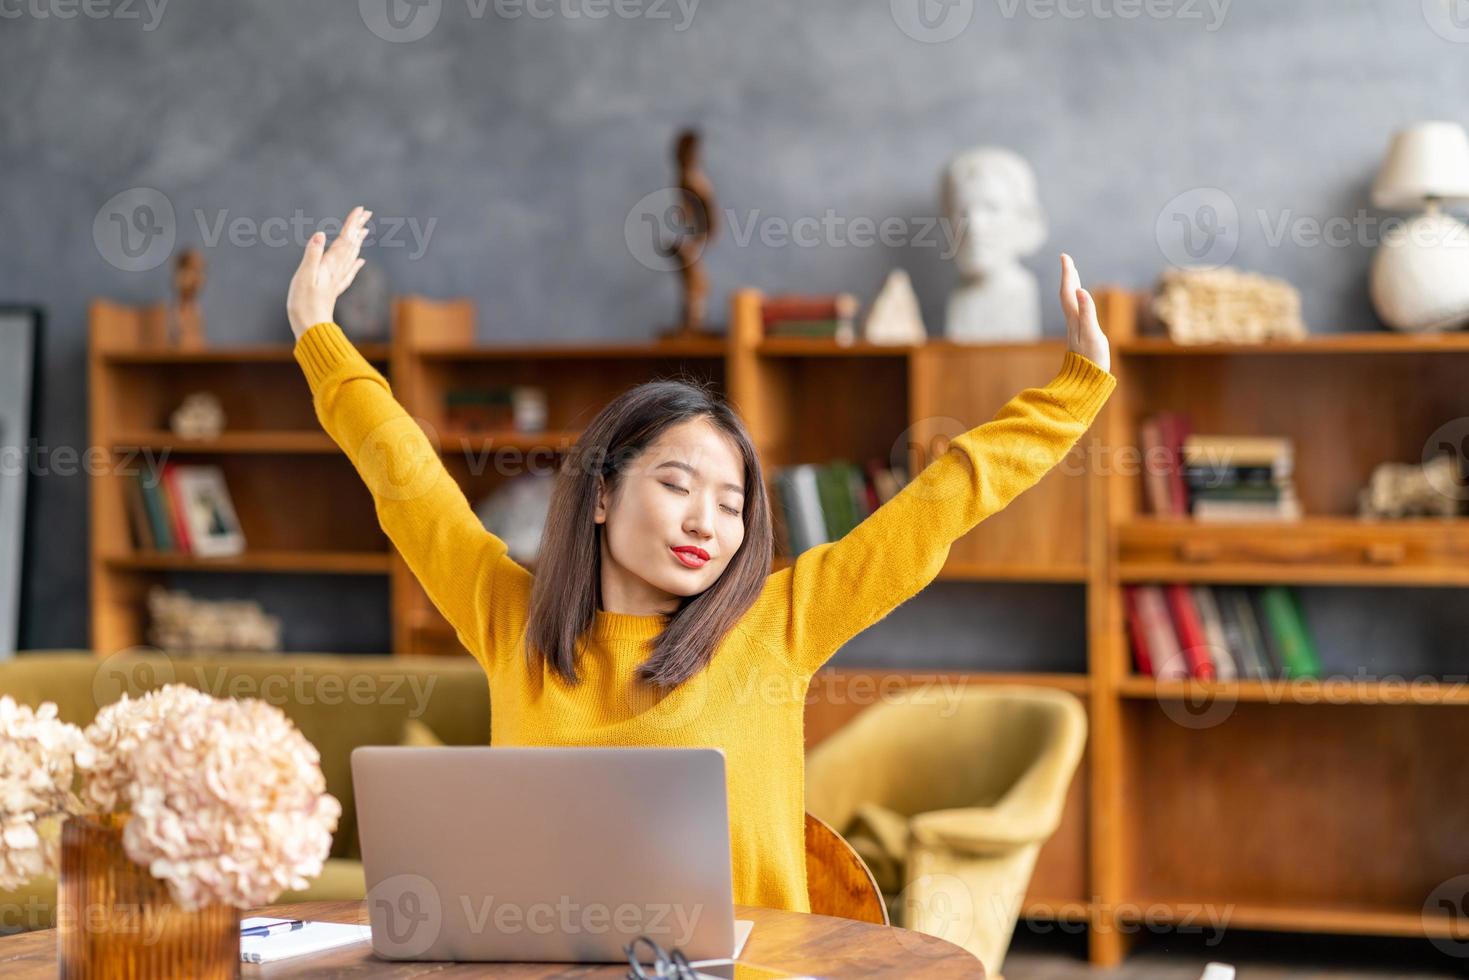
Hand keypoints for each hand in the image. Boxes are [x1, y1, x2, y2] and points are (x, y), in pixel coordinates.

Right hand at [287, 206, 371, 340]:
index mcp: (330, 265)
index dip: (351, 224)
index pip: (344, 239)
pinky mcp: (333, 289)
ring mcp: (336, 280)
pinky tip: (360, 260)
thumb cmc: (304, 304)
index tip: (360, 210)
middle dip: (357, 228)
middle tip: (366, 213)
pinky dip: (354, 263)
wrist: (311, 329)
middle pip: (350, 245)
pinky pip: (348, 272)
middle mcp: (336, 270)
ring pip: (350, 256)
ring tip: (364, 230)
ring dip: (357, 242)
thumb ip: (312, 255)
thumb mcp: (304, 276)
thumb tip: (320, 234)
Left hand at [1059, 253, 1110, 373]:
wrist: (1086, 382)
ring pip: (1071, 303)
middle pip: (1068, 295)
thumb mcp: (1093, 334)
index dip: (1067, 274)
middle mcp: (1073, 321)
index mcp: (1075, 319)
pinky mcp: (1081, 336)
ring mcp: (1076, 329)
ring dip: (1072, 287)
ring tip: (1073, 275)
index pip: (1068, 291)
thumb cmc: (1092, 360)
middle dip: (1068, 276)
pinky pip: (1077, 312)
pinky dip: (1078, 301)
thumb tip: (1081, 291)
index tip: (1065, 257)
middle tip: (1067, 260)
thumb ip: (1088, 312)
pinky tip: (1080, 302)